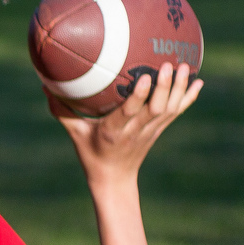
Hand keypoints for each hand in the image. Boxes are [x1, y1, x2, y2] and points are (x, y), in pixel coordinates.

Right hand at [48, 62, 202, 185]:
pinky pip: (177, 113)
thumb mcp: (75, 135)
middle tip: (170, 64)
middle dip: (165, 87)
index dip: (140, 96)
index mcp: (114, 132)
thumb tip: (45, 86)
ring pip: (170, 110)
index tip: (145, 77)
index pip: (129, 113)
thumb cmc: (91, 154)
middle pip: (156, 109)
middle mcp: (136, 132)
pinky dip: (189, 97)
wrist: (115, 180)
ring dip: (179, 89)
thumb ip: (62, 111)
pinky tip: (198, 82)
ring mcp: (151, 132)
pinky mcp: (160, 131)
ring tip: (186, 67)